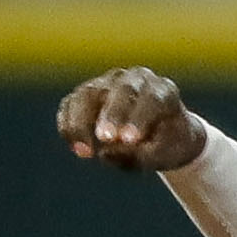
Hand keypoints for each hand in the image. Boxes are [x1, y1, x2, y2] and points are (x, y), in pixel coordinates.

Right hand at [58, 68, 205, 173]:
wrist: (161, 138)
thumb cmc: (167, 146)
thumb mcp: (166, 155)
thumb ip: (143, 155)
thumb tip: (105, 152)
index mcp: (163, 91)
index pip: (152, 98)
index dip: (139, 117)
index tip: (129, 139)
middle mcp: (135, 80)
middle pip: (121, 90)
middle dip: (112, 114)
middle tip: (105, 138)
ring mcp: (108, 84)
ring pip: (89, 94)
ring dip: (83, 122)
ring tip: (85, 153)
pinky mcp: (86, 95)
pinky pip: (71, 105)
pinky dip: (69, 127)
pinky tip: (76, 148)